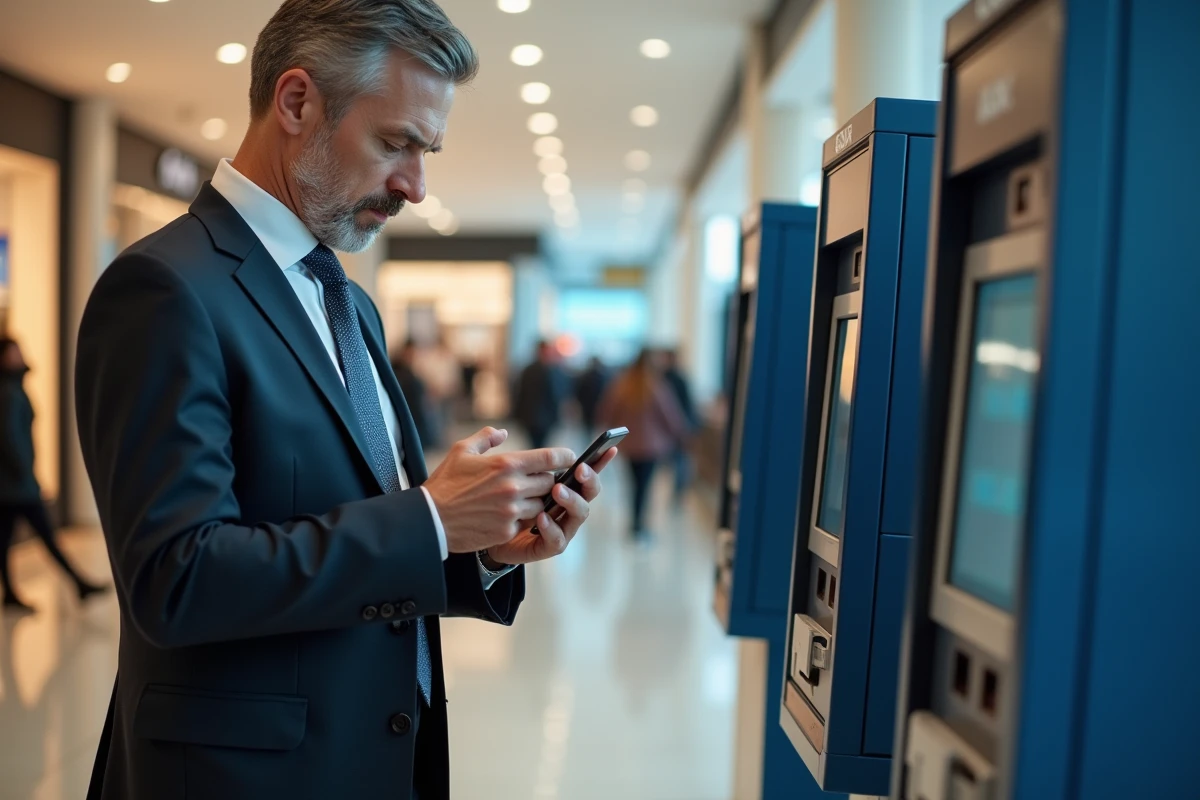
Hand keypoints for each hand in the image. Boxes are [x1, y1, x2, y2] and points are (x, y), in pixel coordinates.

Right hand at [423, 427, 576, 553]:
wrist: (429, 519)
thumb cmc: (445, 483)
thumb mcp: (462, 451)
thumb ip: (486, 438)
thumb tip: (503, 433)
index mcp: (506, 464)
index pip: (549, 458)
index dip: (565, 457)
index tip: (570, 457)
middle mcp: (513, 487)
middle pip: (550, 483)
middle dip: (547, 481)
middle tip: (538, 480)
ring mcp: (512, 511)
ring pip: (542, 504)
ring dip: (537, 501)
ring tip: (521, 498)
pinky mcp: (507, 530)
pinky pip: (527, 522)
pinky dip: (522, 518)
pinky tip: (508, 514)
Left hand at [485, 447, 617, 565]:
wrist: (484, 537)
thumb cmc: (496, 504)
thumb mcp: (502, 478)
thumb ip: (504, 457)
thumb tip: (501, 431)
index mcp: (562, 488)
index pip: (585, 473)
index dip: (600, 461)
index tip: (609, 448)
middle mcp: (566, 508)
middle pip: (589, 493)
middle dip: (589, 480)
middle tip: (579, 469)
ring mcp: (560, 528)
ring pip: (578, 515)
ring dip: (572, 501)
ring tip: (558, 490)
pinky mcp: (547, 547)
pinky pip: (557, 540)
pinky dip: (552, 528)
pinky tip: (542, 517)